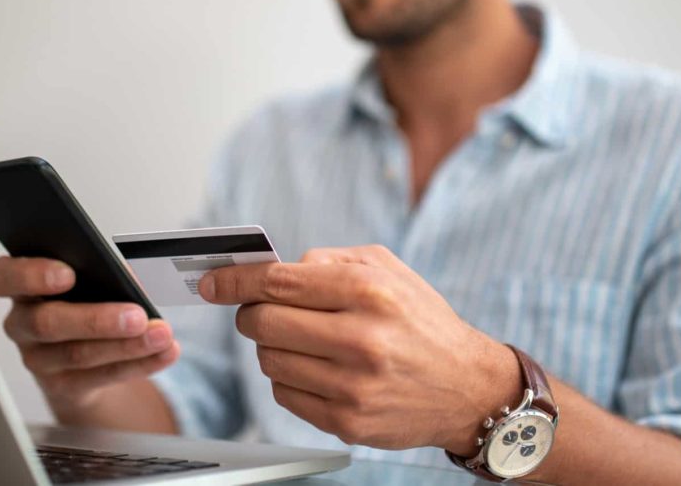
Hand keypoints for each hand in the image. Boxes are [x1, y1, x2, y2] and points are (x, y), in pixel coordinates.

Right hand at [0, 256, 180, 410]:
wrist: (79, 350)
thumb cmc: (79, 298)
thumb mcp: (84, 277)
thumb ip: (97, 270)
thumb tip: (126, 278)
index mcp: (19, 285)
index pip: (2, 277)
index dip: (32, 276)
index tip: (67, 274)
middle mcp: (21, 323)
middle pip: (47, 322)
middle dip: (96, 320)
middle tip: (136, 315)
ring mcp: (38, 358)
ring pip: (78, 354)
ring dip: (126, 346)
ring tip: (160, 335)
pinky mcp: (62, 386)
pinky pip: (101, 377)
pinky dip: (139, 364)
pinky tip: (164, 353)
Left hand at [198, 245, 521, 452]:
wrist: (467, 386)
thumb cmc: (421, 321)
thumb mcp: (388, 270)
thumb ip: (331, 260)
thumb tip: (275, 268)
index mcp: (368, 291)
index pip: (278, 282)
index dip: (236, 281)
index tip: (213, 282)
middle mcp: (361, 338)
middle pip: (263, 323)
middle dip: (252, 315)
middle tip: (264, 312)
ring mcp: (353, 385)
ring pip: (268, 361)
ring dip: (273, 348)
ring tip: (304, 342)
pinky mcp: (349, 421)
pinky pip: (285, 395)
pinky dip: (290, 379)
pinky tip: (317, 370)